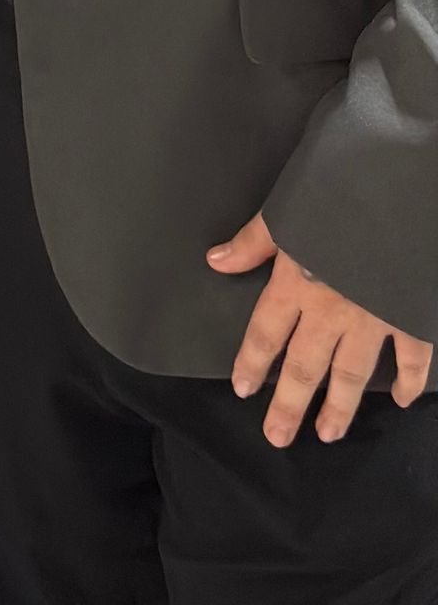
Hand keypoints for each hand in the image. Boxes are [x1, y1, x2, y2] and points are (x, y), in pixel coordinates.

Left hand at [210, 212, 431, 444]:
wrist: (392, 192)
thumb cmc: (333, 196)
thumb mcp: (284, 212)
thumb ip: (252, 242)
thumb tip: (216, 261)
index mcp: (296, 284)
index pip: (266, 334)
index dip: (252, 363)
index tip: (243, 390)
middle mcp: (330, 310)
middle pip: (304, 367)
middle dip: (290, 405)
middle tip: (278, 436)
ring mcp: (373, 318)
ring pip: (353, 375)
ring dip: (340, 407)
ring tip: (328, 433)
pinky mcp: (409, 315)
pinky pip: (412, 358)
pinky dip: (410, 381)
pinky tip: (402, 400)